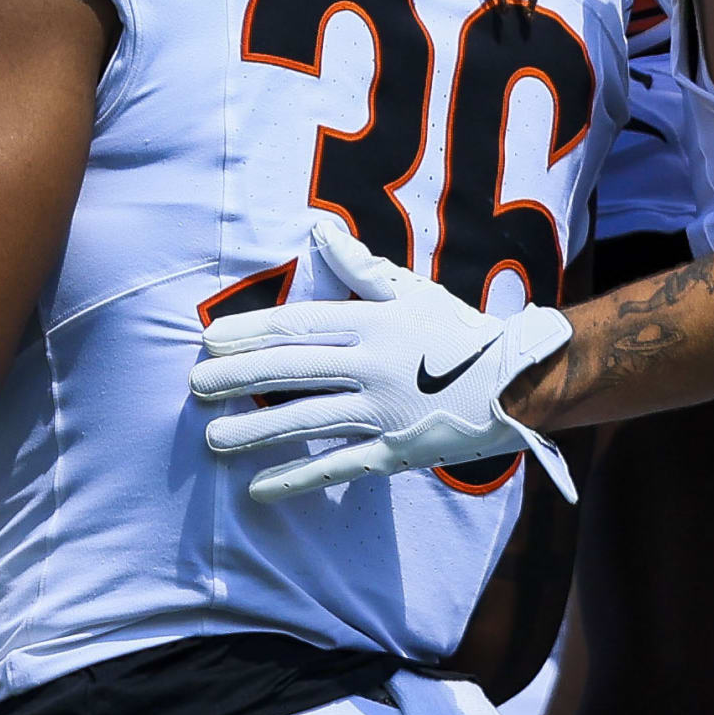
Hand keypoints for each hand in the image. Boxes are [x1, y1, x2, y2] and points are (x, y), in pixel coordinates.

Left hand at [190, 222, 574, 507]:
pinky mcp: (395, 450)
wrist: (520, 379)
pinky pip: (338, 466)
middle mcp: (370, 365)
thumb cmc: (456, 330)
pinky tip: (258, 486)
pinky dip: (298, 478)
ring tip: (211, 439)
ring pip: (306, 420)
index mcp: (371, 323)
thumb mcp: (410, 290)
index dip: (250, 331)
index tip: (208, 338)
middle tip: (194, 384)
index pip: (298, 325)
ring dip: (255, 431)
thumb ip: (359, 266)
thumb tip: (318, 227)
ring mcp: (381, 411)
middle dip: (237, 378)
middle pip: (291, 370)